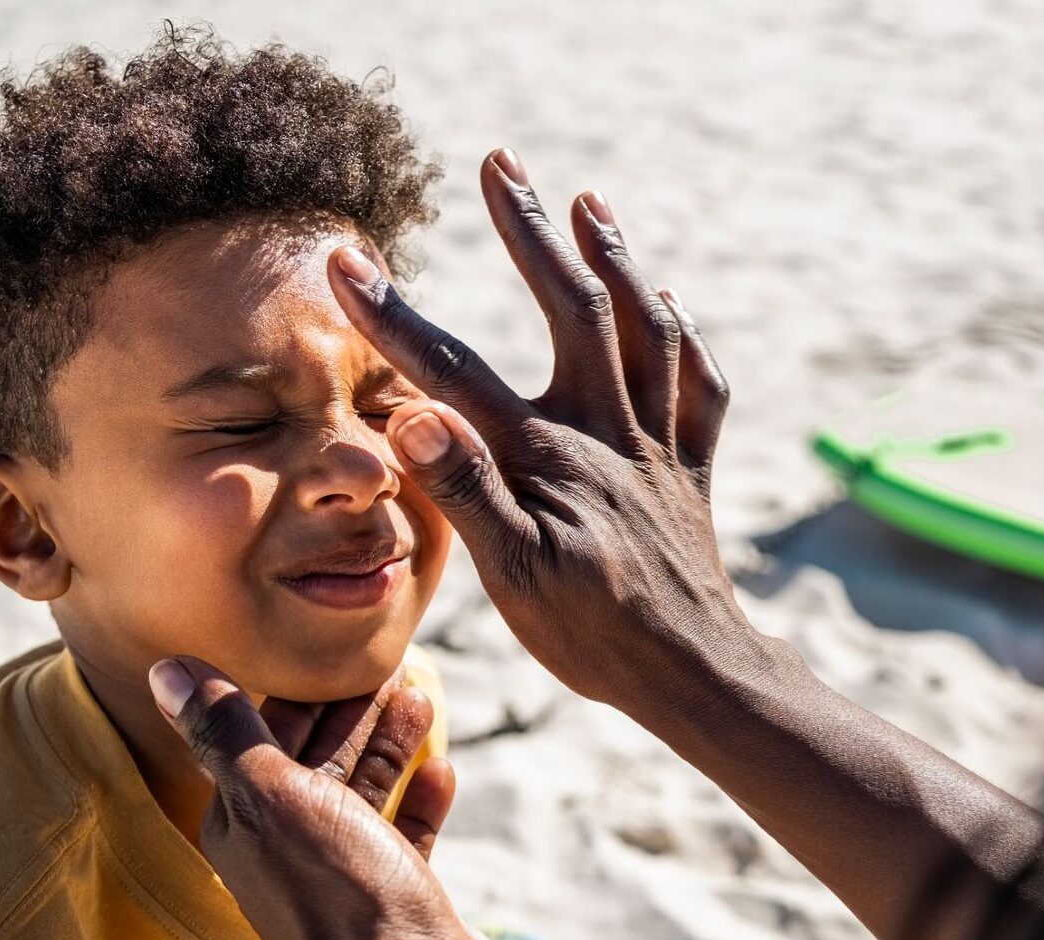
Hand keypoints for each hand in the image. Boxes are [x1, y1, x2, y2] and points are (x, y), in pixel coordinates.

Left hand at [148, 657, 505, 939]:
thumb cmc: (340, 891)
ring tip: (421, 697)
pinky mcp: (394, 896)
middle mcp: (287, 849)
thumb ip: (226, 731)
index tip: (336, 653)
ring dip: (389, 743)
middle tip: (389, 664)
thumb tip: (165, 670)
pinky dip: (418, 799)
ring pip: (362, 792)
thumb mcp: (274, 794)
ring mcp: (344, 875)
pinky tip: (441, 769)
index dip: (299, 692)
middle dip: (350, 712)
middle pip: (316, 760)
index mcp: (244, 824)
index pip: (261, 739)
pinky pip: (403, 835)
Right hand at [327, 148, 763, 705]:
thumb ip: (465, 491)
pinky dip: (685, 339)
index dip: (393, 315)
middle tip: (502, 162)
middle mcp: (607, 430)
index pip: (455, 370)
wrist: (694, 673)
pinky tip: (671, 306)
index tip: (345, 259)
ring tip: (590, 202)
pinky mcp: (690, 469)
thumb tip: (412, 417)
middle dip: (531, 230)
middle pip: (574, 307)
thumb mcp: (514, 577)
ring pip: (647, 328)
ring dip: (617, 258)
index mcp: (548, 454)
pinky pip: (699, 387)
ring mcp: (655, 444)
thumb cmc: (594, 636)